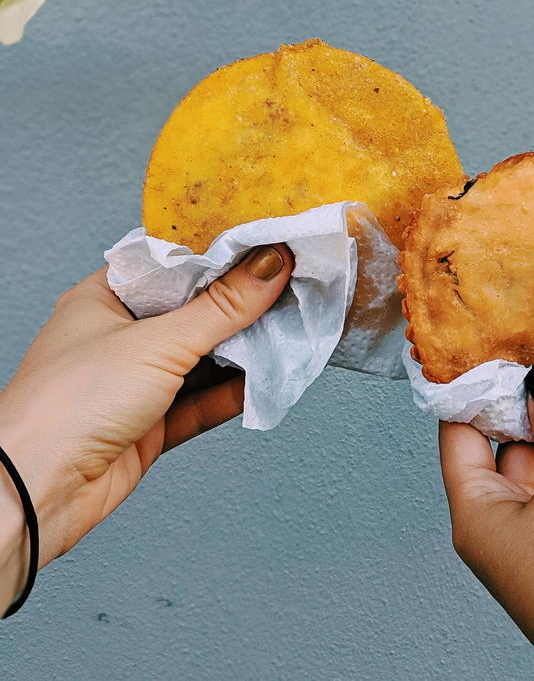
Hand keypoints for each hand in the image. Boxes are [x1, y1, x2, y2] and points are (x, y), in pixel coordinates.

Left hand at [0, 244, 291, 611]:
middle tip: (290, 289)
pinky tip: (263, 380)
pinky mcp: (149, 427)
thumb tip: (270, 265)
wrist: (37, 494)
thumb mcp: (158, 343)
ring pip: (201, 360)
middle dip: (240, 306)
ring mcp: (134, 384)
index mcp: (106, 298)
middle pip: (193, 312)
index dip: (220, 255)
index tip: (266, 246)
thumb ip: (222, 307)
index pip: (173, 265)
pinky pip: (201, 403)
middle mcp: (119, 337)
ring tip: (288, 332)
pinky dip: (232, 393)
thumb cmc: (70, 404)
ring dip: (241, 352)